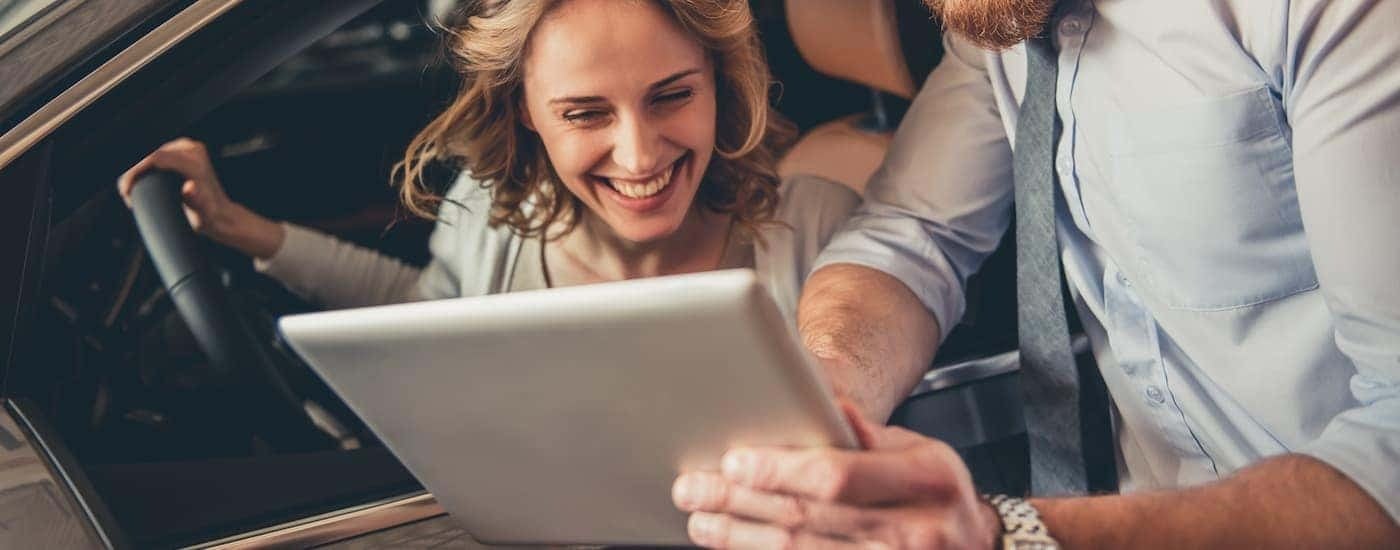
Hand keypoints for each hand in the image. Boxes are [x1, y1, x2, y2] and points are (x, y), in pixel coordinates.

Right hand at [118, 137, 240, 236]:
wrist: (222, 215)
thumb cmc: (210, 216)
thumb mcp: (202, 212)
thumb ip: (195, 200)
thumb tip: (189, 188)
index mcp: (194, 162)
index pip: (154, 157)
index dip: (134, 171)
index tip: (125, 189)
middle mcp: (192, 150)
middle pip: (150, 154)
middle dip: (133, 172)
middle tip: (126, 194)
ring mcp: (189, 148)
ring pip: (152, 154)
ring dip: (138, 170)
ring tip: (130, 190)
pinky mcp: (185, 151)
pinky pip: (158, 155)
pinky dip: (147, 167)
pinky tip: (140, 180)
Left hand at [672, 403, 1000, 548]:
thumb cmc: (942, 496)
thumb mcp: (922, 451)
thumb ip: (868, 433)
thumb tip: (823, 403)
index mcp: (925, 480)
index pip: (837, 476)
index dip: (779, 470)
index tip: (734, 461)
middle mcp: (913, 533)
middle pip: (807, 518)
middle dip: (740, 502)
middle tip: (694, 489)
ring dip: (740, 538)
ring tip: (702, 520)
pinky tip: (738, 548)